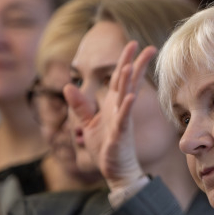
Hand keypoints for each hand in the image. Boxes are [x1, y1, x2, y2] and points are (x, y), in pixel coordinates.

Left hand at [63, 40, 157, 192]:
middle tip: (145, 46)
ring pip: (126, 97)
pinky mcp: (120, 135)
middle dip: (135, 64)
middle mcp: (120, 109)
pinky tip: (131, 97)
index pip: (119, 78)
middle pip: (128, 82)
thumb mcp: (87, 124)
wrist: (115, 171)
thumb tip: (68, 86)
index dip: (125, 60)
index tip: (133, 44)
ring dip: (128, 82)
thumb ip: (79, 105)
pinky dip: (127, 108)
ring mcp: (122, 121)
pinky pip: (124, 119)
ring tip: (131, 66)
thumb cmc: (105, 147)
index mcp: (113, 104)